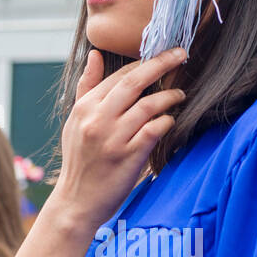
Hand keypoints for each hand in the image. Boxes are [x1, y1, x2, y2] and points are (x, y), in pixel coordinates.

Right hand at [48, 48, 187, 235]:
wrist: (76, 202)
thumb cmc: (80, 161)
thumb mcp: (75, 122)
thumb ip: (86, 88)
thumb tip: (95, 54)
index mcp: (85, 108)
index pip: (119, 75)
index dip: (144, 62)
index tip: (162, 55)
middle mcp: (98, 119)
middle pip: (135, 81)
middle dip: (162, 63)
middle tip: (181, 54)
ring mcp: (113, 138)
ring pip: (148, 105)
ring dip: (169, 96)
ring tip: (180, 94)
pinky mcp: (128, 156)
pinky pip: (154, 129)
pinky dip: (166, 121)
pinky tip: (171, 120)